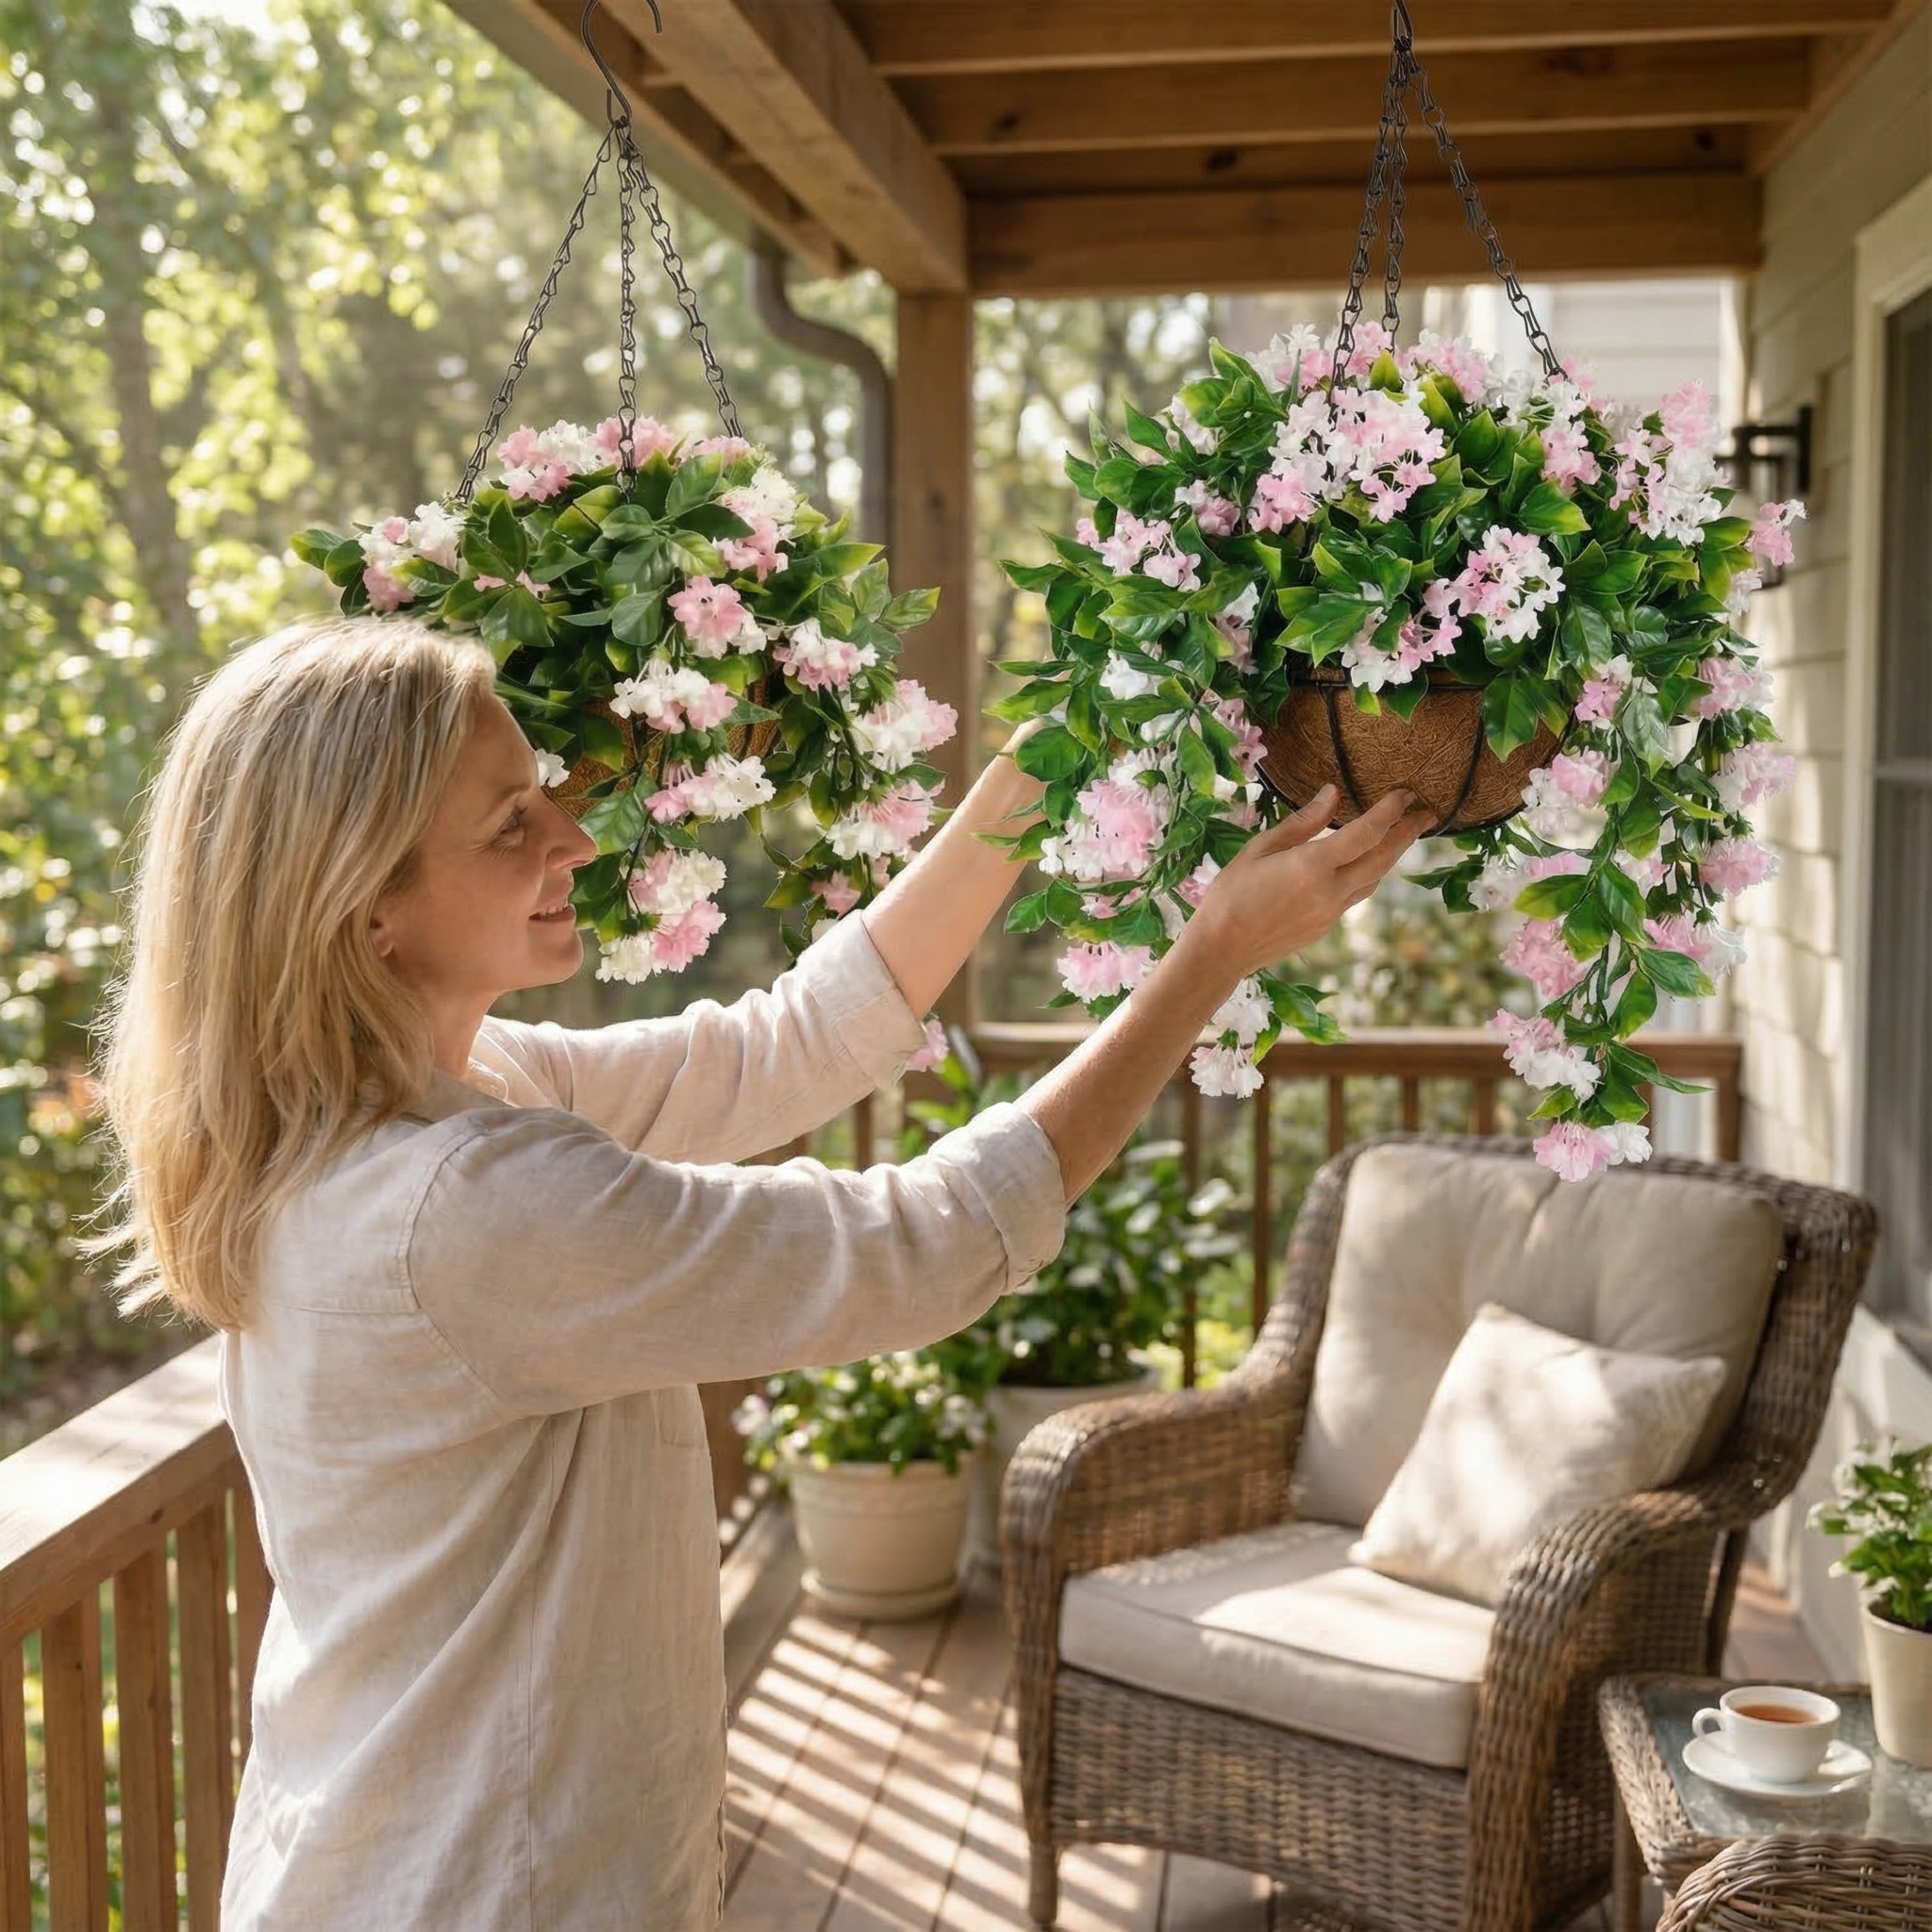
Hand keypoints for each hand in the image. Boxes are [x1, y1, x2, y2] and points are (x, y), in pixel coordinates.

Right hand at [1192, 784, 1435, 980]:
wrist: (1222, 949)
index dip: (1390, 811)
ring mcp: (1331, 913)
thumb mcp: (1260, 848)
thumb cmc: (1230, 893)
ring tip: (1403, 835)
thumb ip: (1302, 823)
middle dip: (1407, 834)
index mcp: (1311, 866)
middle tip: (1427, 814)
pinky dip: (1369, 874)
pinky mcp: (1326, 926)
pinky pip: (1356, 895)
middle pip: (1382, 858)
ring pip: (1374, 879)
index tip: (1406, 793)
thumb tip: (1333, 794)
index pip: (1365, 833)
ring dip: (1392, 856)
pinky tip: (1366, 864)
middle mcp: (1329, 891)